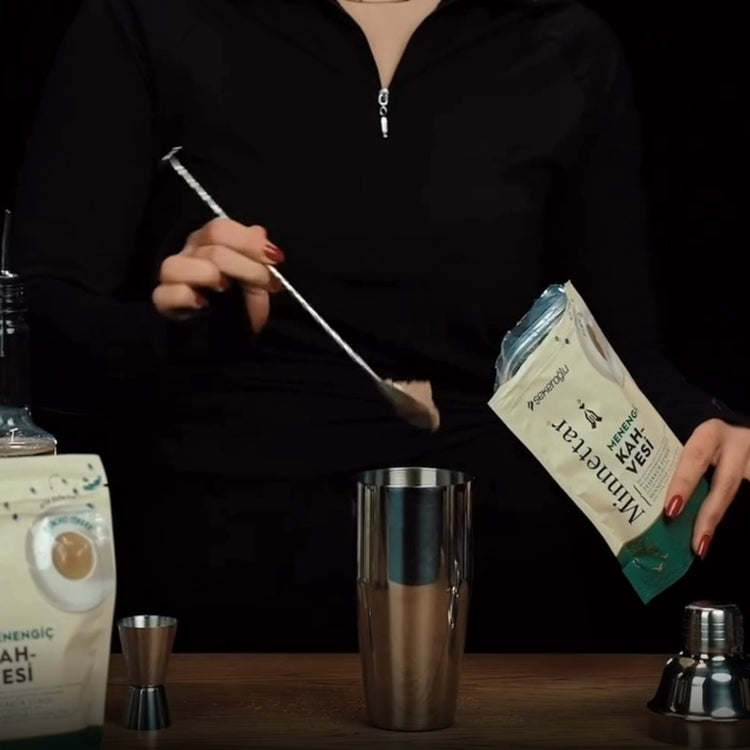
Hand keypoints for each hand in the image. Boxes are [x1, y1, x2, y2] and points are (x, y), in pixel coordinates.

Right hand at [152, 218, 283, 331]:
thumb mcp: (259, 282)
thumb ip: (260, 257)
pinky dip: (186, 297)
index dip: (248, 242)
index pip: (219, 228)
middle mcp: (190, 254)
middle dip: (244, 265)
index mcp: (211, 242)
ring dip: (209, 275)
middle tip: (263, 284)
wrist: (230, 342)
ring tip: (225, 290)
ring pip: (177, 264)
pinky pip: (165, 292)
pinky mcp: (163, 302)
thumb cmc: (244, 306)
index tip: (274, 259)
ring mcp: (173, 277)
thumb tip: (262, 237)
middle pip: (209, 245)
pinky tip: (203, 305)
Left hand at [664, 418, 749, 557]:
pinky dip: (731, 516)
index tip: (671, 509)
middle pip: (725, 486)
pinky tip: (712, 534)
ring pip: (736, 493)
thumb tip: (641, 482)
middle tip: (695, 544)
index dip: (683, 484)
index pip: (695, 458)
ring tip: (701, 547)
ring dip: (718, 521)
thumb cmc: (702, 429)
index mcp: (711, 434)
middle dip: (708, 516)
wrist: (734, 423)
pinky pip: (745, 495)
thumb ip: (673, 451)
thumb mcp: (687, 429)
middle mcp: (737, 447)